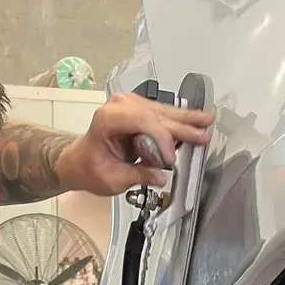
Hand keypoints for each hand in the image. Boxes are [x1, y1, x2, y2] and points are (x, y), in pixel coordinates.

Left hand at [54, 94, 214, 196]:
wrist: (79, 161)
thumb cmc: (89, 166)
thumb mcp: (112, 178)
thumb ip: (138, 175)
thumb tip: (161, 175)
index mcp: (107, 119)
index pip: (143, 121)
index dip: (162, 140)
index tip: (170, 159)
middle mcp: (118, 106)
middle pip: (156, 115)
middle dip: (181, 126)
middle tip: (202, 133)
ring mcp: (128, 105)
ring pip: (162, 112)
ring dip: (185, 119)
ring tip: (205, 121)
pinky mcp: (137, 111)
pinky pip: (161, 114)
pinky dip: (177, 120)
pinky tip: (193, 121)